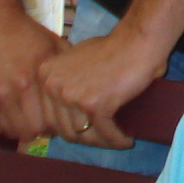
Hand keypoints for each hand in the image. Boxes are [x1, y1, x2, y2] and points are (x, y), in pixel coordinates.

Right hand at [0, 6, 67, 139]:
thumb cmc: (26, 33)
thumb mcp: (54, 46)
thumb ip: (65, 72)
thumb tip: (76, 95)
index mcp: (31, 80)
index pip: (46, 123)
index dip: (53, 123)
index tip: (54, 116)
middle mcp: (8, 92)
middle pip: (28, 132)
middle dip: (38, 128)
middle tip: (40, 118)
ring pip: (8, 131)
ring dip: (19, 127)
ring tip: (24, 115)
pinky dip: (1, 123)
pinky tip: (9, 111)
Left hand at [37, 25, 167, 148]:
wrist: (137, 40)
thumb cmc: (113, 47)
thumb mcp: (77, 61)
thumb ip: (64, 81)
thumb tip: (65, 109)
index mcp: (46, 75)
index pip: (50, 115)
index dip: (69, 126)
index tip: (86, 130)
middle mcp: (54, 87)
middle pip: (65, 128)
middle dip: (86, 137)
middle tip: (103, 138)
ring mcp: (73, 97)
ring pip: (84, 135)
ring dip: (101, 142)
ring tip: (116, 140)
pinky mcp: (95, 105)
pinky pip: (105, 133)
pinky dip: (117, 140)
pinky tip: (127, 140)